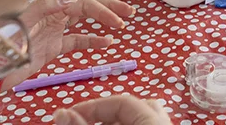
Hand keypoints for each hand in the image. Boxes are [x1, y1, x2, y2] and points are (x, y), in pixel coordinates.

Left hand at [6, 0, 133, 89]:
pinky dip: (93, 40)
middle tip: (129, 13)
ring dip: (104, 20)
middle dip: (109, 7)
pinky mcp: (51, 47)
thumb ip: (44, 7)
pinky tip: (106, 42)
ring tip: (122, 23)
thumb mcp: (19, 21)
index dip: (101, 9)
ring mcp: (53, 30)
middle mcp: (53, 14)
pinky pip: (76, 40)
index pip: (82, 2)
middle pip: (87, 5)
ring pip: (84, 20)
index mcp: (47, 5)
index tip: (115, 20)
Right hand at [54, 96, 168, 124]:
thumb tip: (61, 114)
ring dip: (110, 123)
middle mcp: (164, 123)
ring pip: (136, 121)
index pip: (122, 101)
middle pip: (131, 110)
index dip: (92, 105)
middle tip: (77, 123)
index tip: (69, 114)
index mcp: (155, 121)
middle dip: (100, 115)